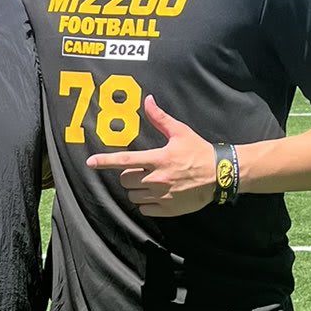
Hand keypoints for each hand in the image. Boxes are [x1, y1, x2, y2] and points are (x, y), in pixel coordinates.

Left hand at [86, 94, 223, 216]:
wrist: (220, 175)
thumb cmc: (199, 151)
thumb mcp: (180, 132)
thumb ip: (160, 119)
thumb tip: (148, 100)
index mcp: (158, 159)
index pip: (125, 161)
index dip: (105, 162)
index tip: (91, 163)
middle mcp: (157, 179)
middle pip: (126, 180)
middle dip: (129, 175)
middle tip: (142, 171)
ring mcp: (162, 196)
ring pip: (133, 196)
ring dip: (137, 190)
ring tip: (151, 183)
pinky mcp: (167, 209)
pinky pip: (144, 209)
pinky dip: (146, 203)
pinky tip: (157, 195)